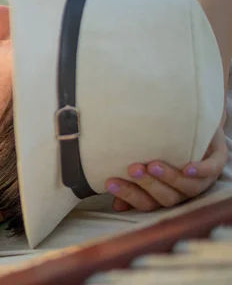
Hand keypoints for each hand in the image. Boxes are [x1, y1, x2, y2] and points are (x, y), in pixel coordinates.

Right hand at [105, 127, 228, 211]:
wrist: (191, 122)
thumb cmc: (163, 147)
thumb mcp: (143, 163)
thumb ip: (130, 181)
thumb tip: (115, 204)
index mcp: (164, 194)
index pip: (145, 203)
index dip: (128, 195)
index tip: (110, 182)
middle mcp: (183, 192)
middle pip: (167, 198)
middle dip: (149, 185)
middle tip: (133, 169)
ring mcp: (202, 179)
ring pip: (189, 188)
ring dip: (170, 178)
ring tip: (153, 165)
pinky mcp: (217, 160)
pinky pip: (212, 170)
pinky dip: (201, 171)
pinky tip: (188, 168)